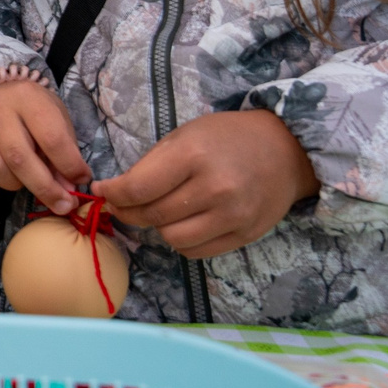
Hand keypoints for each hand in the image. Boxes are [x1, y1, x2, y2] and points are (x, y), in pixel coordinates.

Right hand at [0, 79, 89, 216]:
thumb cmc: (32, 109)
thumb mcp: (55, 120)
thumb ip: (63, 153)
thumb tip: (66, 190)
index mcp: (26, 96)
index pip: (50, 137)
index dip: (69, 165)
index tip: (81, 180)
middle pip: (18, 158)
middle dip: (45, 188)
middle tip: (62, 203)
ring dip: (15, 185)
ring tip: (25, 180)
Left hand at [93, 108, 317, 258]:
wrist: (285, 150)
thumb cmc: (227, 137)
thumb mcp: (184, 136)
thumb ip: (152, 165)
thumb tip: (116, 192)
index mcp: (193, 156)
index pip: (138, 188)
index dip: (113, 194)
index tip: (102, 192)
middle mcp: (215, 189)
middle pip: (153, 216)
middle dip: (128, 212)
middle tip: (120, 205)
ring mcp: (233, 216)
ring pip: (173, 238)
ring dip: (156, 228)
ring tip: (156, 212)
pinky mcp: (245, 235)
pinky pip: (197, 251)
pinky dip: (181, 241)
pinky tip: (181, 224)